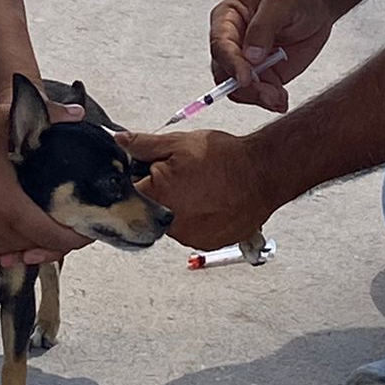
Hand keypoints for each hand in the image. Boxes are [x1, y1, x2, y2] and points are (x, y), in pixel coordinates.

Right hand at [0, 101, 89, 265]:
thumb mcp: (3, 118)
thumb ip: (47, 115)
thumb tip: (78, 112)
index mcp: (8, 206)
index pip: (54, 239)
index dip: (76, 239)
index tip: (85, 231)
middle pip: (34, 250)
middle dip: (54, 243)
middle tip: (66, 227)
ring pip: (9, 255)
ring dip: (27, 247)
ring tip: (39, 232)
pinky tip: (5, 239)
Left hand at [117, 129, 276, 250]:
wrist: (264, 174)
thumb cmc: (225, 158)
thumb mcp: (179, 143)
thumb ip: (144, 145)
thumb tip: (120, 141)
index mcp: (158, 195)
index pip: (129, 193)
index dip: (136, 180)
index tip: (148, 173)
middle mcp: (170, 222)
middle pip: (149, 211)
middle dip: (159, 194)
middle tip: (181, 178)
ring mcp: (188, 236)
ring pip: (171, 222)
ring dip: (178, 208)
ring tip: (199, 189)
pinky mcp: (205, 243)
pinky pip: (191, 232)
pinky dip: (195, 220)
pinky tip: (208, 203)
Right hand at [210, 0, 334, 112]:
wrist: (316, 5)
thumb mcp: (281, 3)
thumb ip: (263, 28)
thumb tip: (250, 57)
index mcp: (226, 19)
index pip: (221, 45)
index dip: (231, 64)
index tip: (246, 79)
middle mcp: (230, 44)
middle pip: (225, 73)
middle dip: (246, 87)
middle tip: (268, 94)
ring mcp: (245, 63)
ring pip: (239, 89)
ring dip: (258, 97)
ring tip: (279, 98)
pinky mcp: (262, 76)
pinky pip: (258, 95)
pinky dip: (270, 101)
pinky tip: (281, 100)